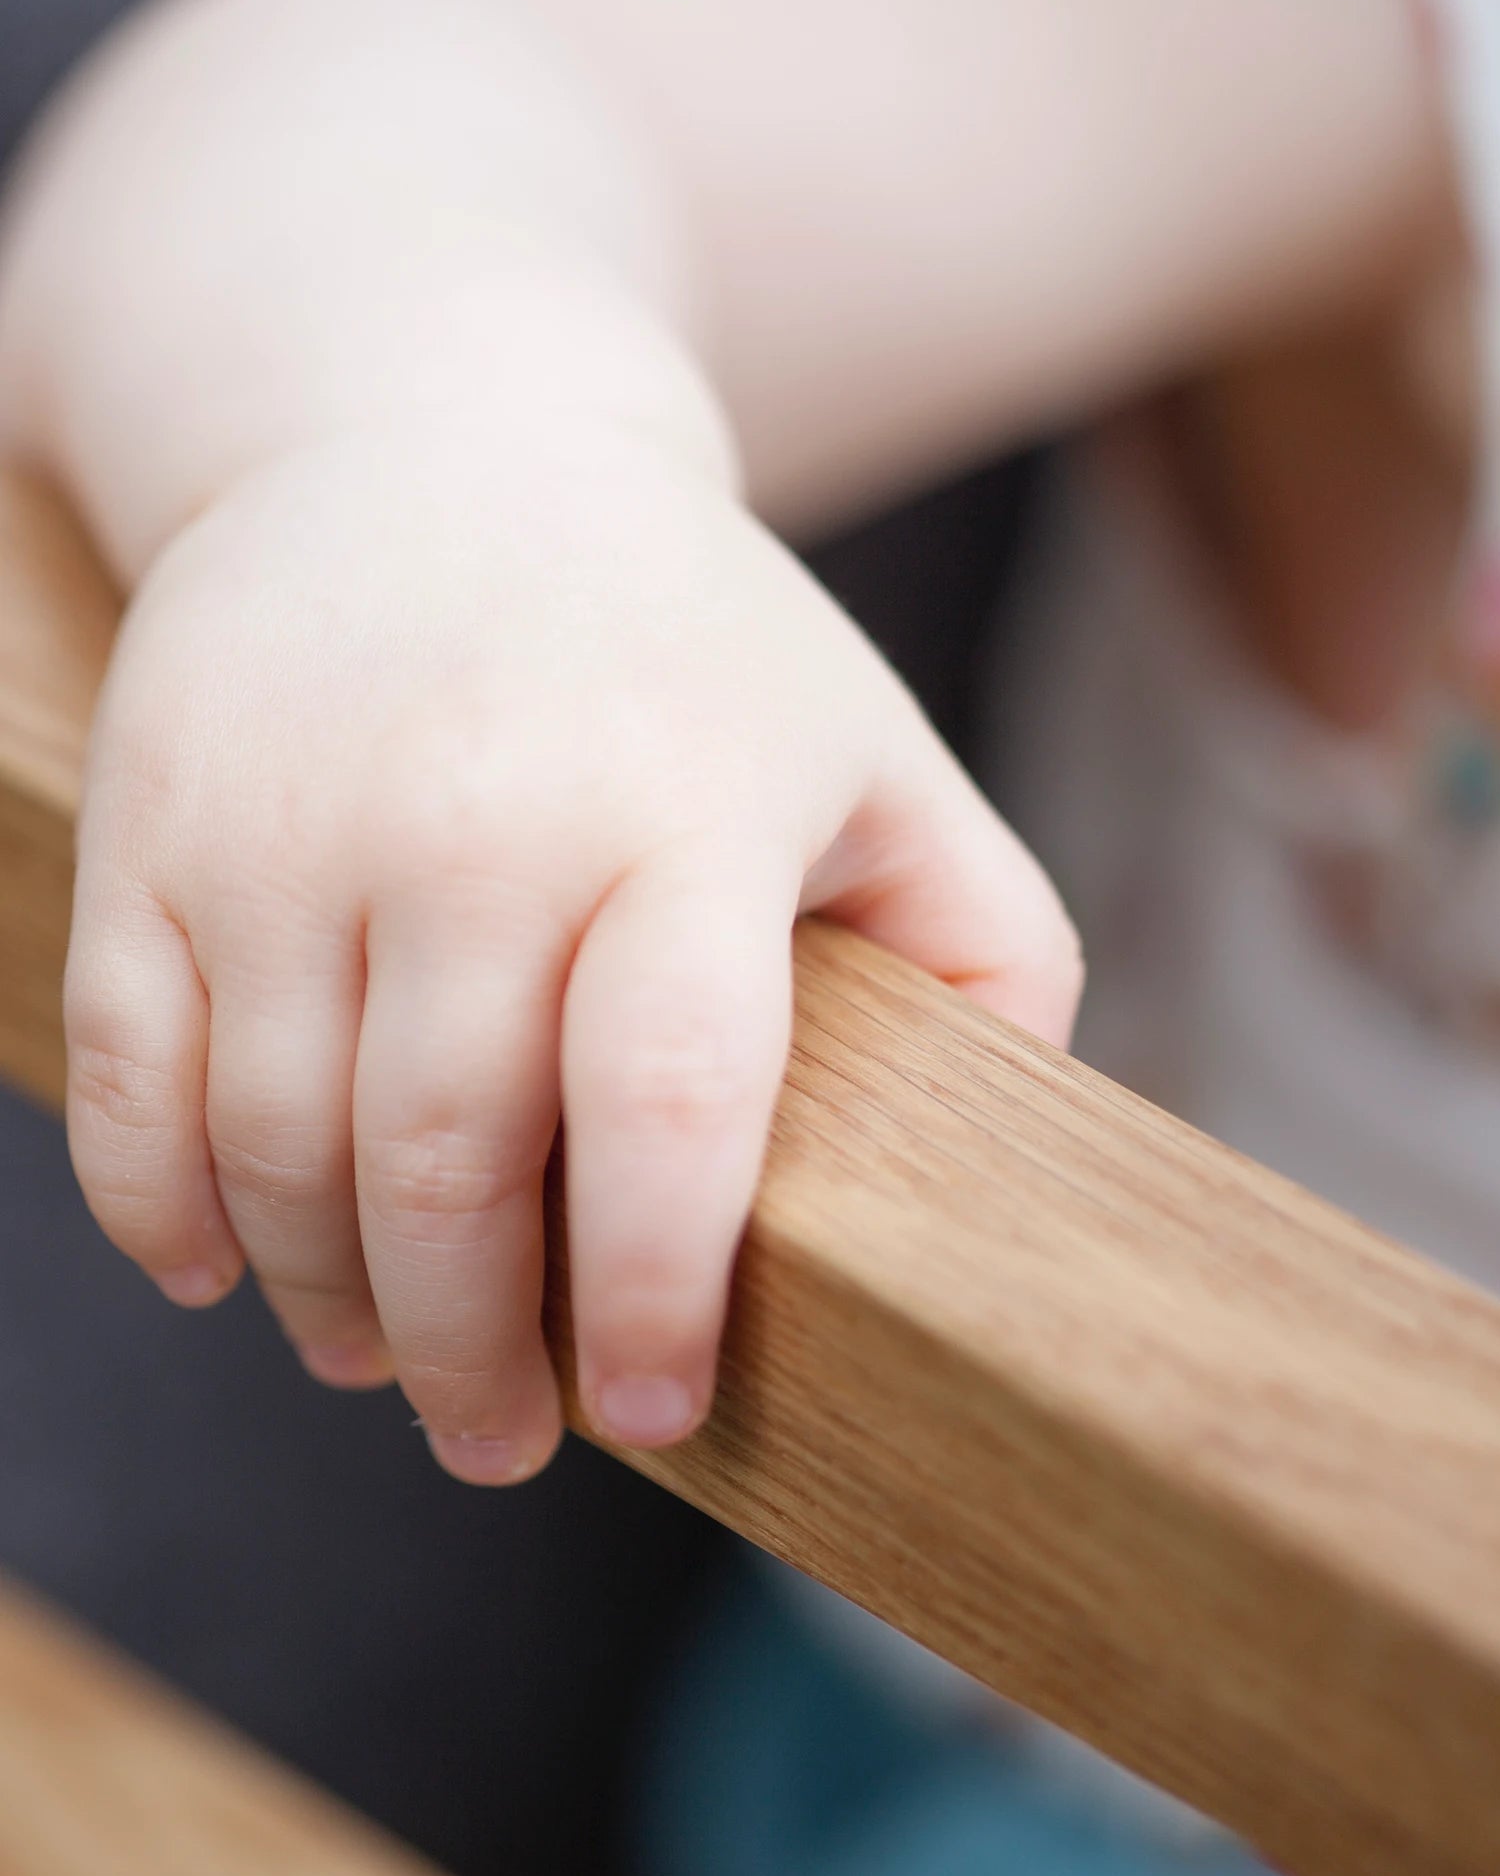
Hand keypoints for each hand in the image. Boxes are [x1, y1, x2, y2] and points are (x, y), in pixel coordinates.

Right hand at [64, 416, 1080, 1481]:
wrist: (438, 434)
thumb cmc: (688, 646)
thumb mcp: (879, 754)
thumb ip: (992, 945)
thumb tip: (998, 1155)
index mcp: (688, 811)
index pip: (668, 1103)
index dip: (653, 1293)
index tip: (648, 1414)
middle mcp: (478, 818)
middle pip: (451, 1168)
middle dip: (472, 1356)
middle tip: (502, 1441)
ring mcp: (294, 818)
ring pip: (278, 1146)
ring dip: (329, 1303)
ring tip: (381, 1359)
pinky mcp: (157, 819)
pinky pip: (126, 1068)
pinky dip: (158, 1208)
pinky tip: (217, 1271)